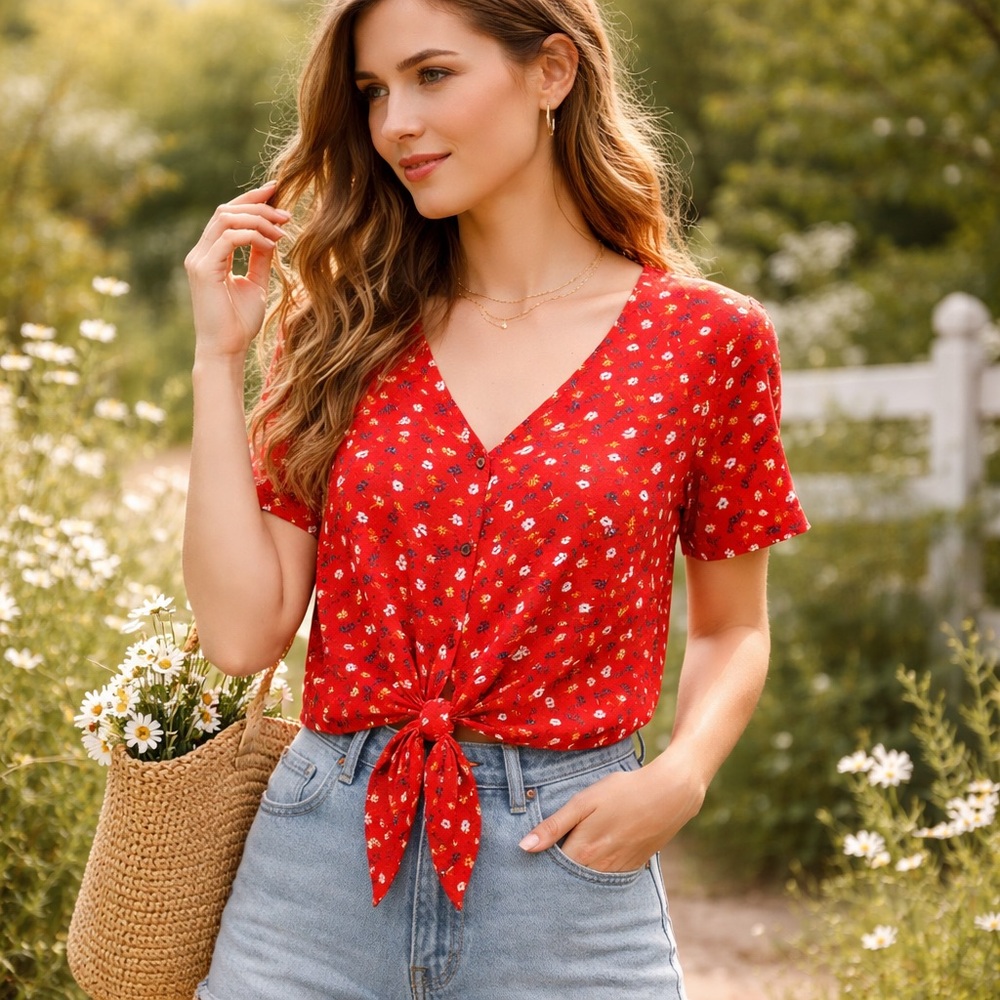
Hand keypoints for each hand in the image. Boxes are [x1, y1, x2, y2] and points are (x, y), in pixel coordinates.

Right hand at [184, 181, 289, 359]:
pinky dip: (253, 236)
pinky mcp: (203, 270)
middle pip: (225, 211)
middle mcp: (200, 253)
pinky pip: (229, 239)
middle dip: (258, 205)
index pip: (227, 216)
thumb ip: (261, 258)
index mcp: (210, 255)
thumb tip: (273, 235)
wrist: (226, 350)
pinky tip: (272, 244)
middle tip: (286, 213)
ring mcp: (198, 260)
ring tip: (283, 230)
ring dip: (258, 220)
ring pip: (226, 219)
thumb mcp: (256, 284)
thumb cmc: (239, 324)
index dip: (251, 200)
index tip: (277, 191)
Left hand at [518, 755, 705, 871]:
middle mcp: (599, 867)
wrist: (669, 794)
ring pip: (589, 880)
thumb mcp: (584, 802)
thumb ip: (554, 825)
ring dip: (578, 874)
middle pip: (570, 878)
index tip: (528, 861)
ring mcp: (618, 870)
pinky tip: (595, 860)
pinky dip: (598, 873)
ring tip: (569, 860)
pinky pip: (609, 878)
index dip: (540, 864)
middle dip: (556, 873)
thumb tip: (524, 847)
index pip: (552, 869)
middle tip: (544, 864)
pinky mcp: (633, 867)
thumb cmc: (622, 792)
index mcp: (583, 850)